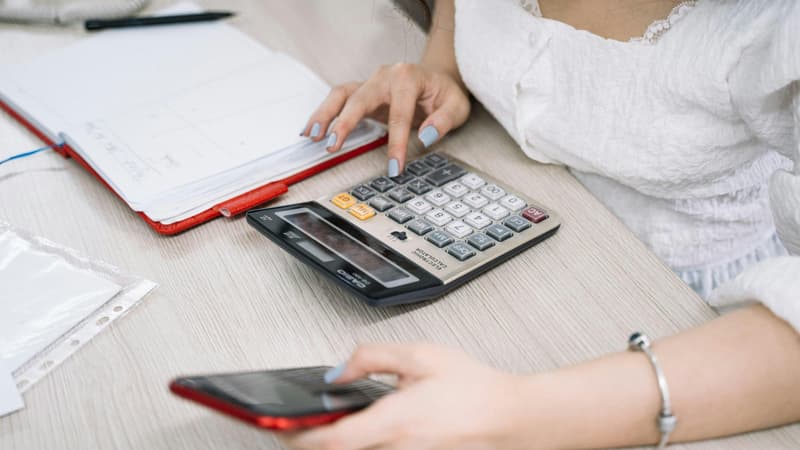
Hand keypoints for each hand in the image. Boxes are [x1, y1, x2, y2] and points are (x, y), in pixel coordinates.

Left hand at [280, 343, 526, 449]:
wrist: (511, 419)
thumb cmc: (475, 390)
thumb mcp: (422, 356)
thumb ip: (372, 358)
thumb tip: (339, 371)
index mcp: (395, 422)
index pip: (330, 440)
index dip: (296, 434)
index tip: (277, 424)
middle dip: (310, 439)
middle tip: (295, 423)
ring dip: (334, 443)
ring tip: (324, 426)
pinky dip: (360, 446)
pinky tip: (358, 433)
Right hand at [300, 64, 470, 175]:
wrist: (438, 79)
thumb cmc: (445, 93)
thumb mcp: (457, 106)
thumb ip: (443, 121)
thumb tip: (425, 136)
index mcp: (408, 77)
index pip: (399, 114)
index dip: (396, 144)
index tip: (393, 167)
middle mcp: (385, 76)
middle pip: (360, 98)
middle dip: (345, 123)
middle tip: (334, 146)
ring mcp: (371, 82)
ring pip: (341, 95)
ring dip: (325, 115)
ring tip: (312, 136)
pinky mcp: (363, 91)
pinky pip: (339, 99)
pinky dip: (324, 113)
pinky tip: (312, 130)